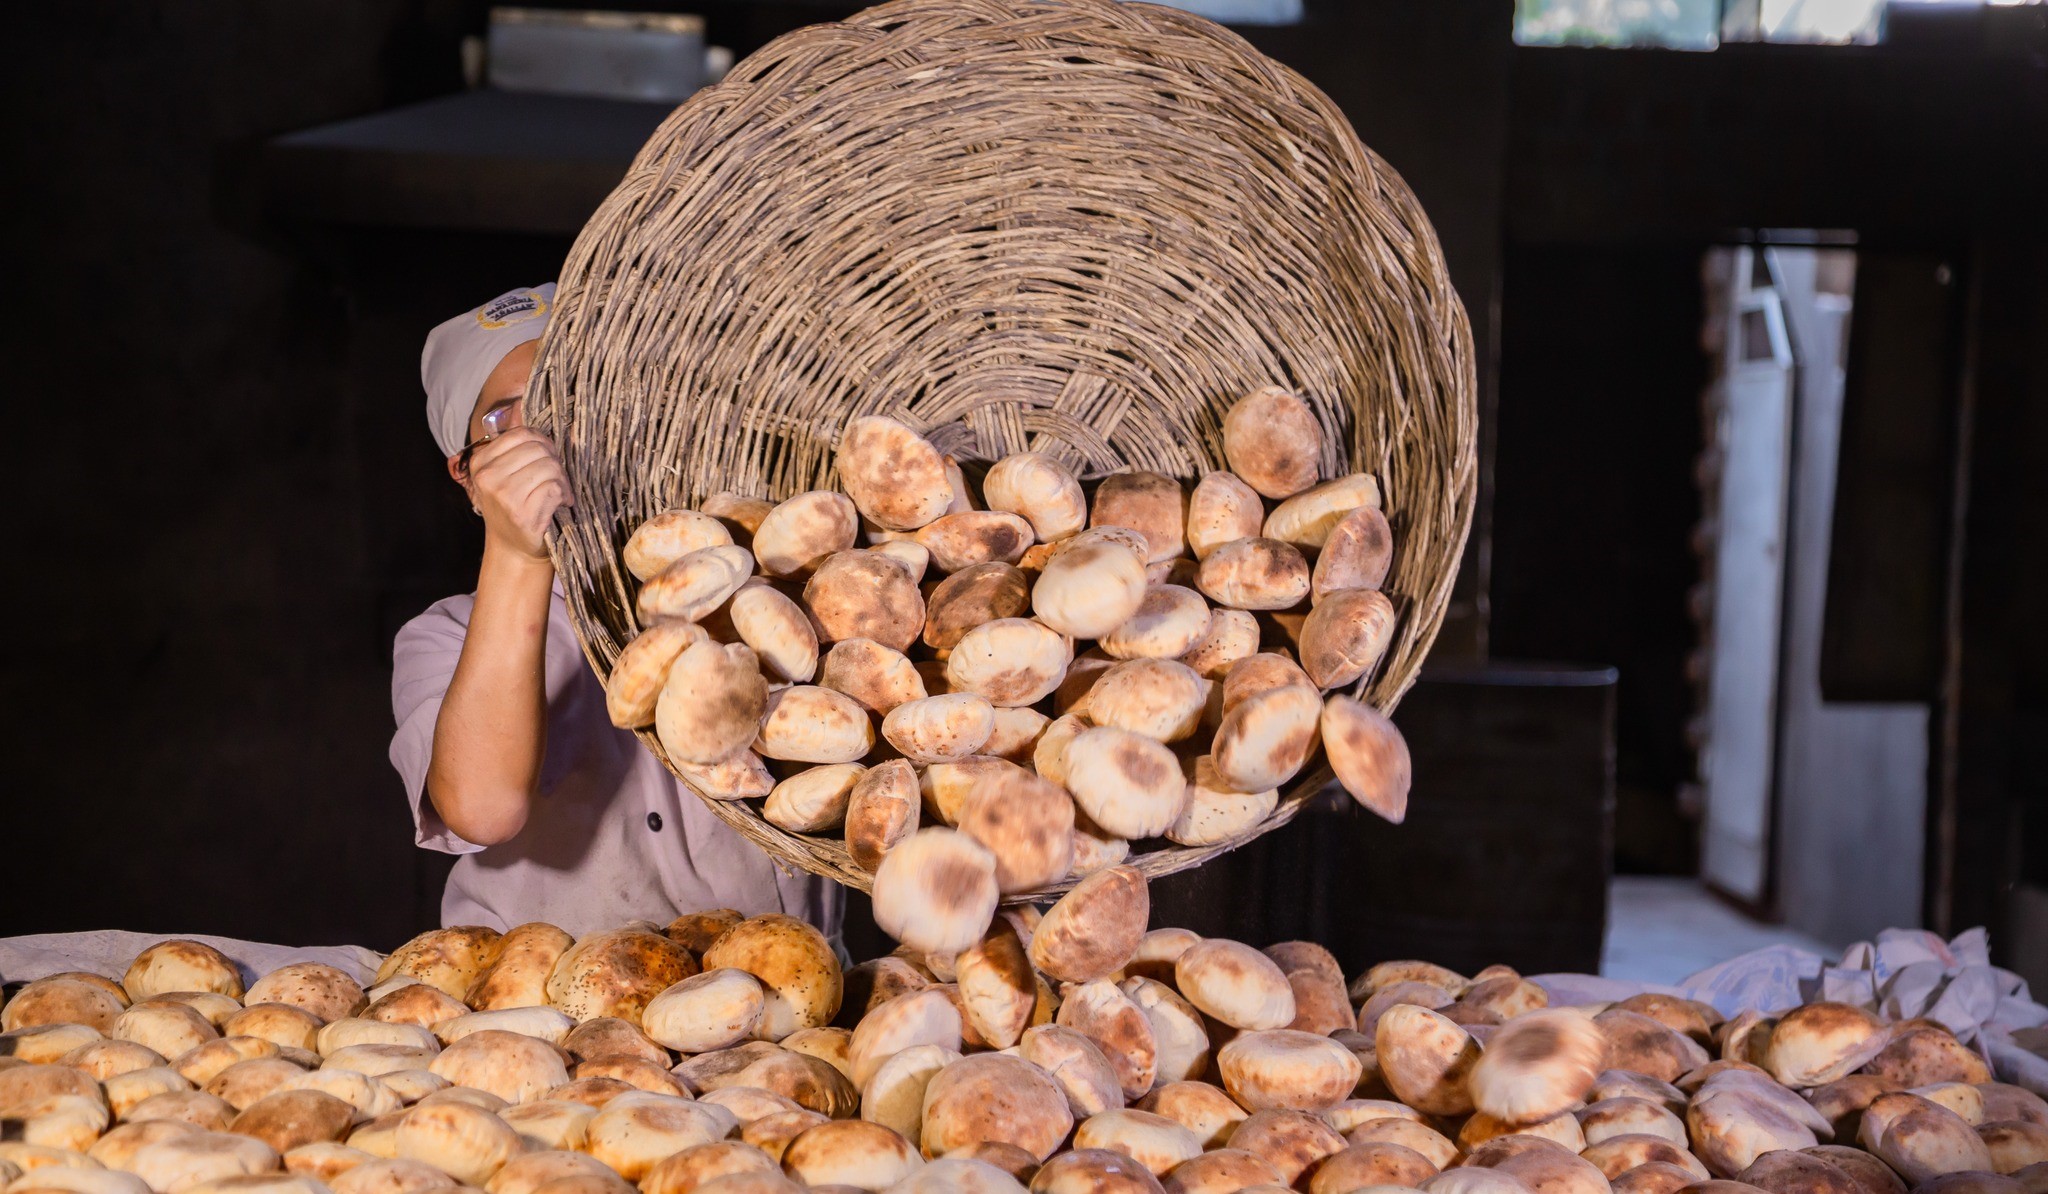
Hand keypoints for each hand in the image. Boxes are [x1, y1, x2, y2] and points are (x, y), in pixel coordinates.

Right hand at [465, 427, 572, 559]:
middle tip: (556, 479)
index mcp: (481, 462)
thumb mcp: (505, 474)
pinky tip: (560, 503)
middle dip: (555, 462)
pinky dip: (564, 494)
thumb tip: (530, 413)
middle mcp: (488, 477)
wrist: (513, 549)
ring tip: (558, 492)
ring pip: (549, 467)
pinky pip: (554, 488)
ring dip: (561, 480)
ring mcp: (504, 496)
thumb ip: (515, 448)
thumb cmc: (514, 507)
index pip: (522, 434)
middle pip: (539, 449)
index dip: (543, 443)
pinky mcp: (522, 514)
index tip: (547, 458)